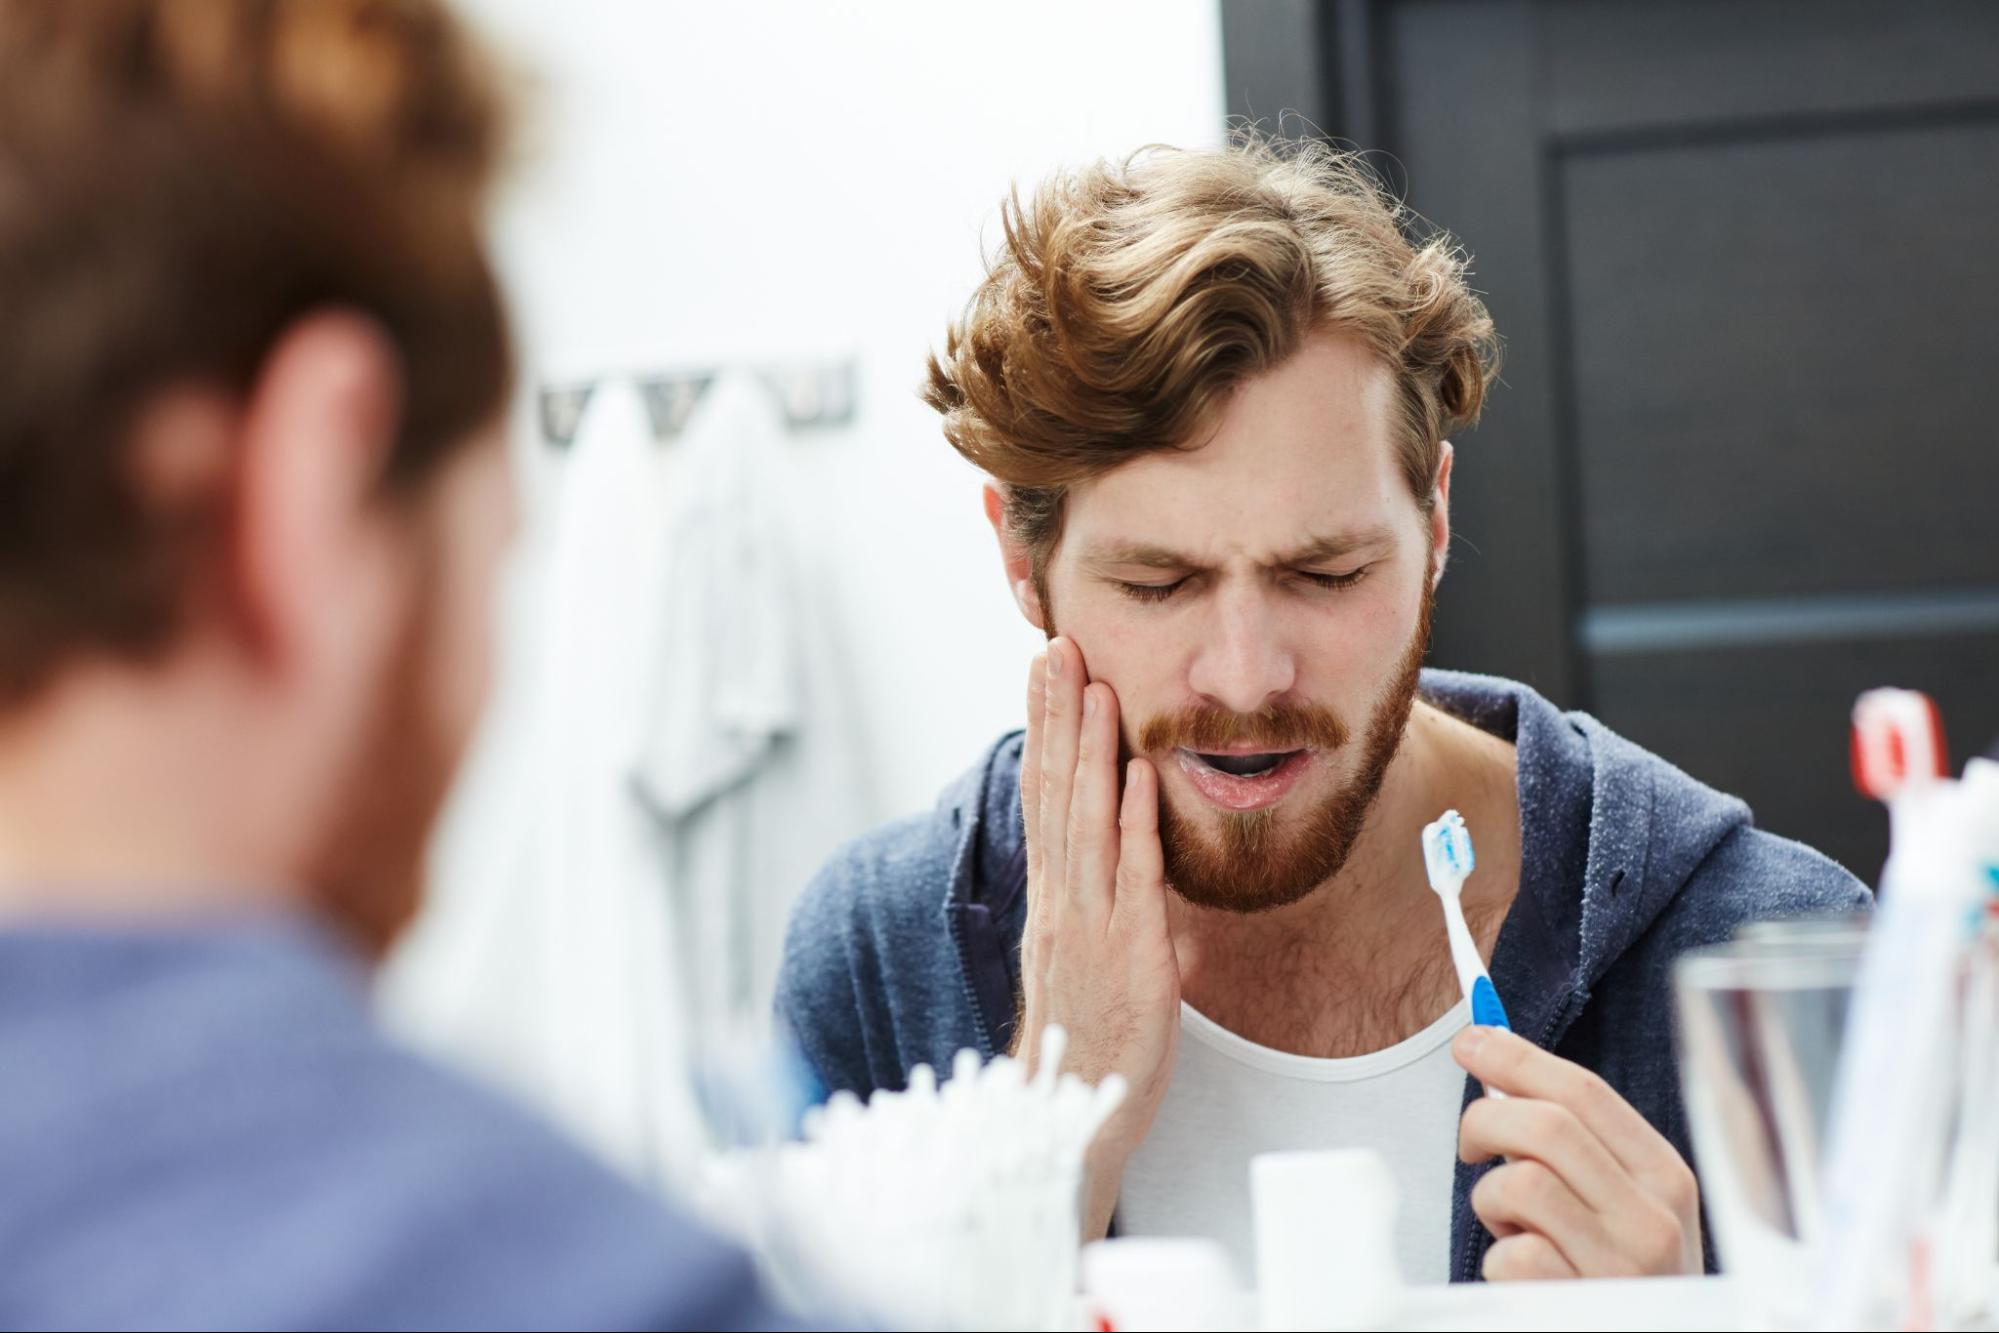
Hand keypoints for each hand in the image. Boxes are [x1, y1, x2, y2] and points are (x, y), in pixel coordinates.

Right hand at [1015, 636, 1179, 1240]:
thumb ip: (1093, 898)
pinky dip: (1134, 822)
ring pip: (1085, 820)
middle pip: (1053, 792)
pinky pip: (1133, 876)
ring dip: (1091, 749)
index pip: (1042, 795)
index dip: (1043, 729)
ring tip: (1094, 686)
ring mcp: (1090, 924)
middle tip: (1056, 647)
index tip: (1044, 671)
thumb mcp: (1081, 955)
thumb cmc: (1086, 1038)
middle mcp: (1061, 900)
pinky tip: (1137, 774)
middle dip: (1056, 715)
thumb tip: (1113, 850)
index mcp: (1051, 897)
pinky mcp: (1130, 952)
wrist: (1072, 1114)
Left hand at [1453, 1026, 1702, 1279]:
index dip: (1518, 1057)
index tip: (1472, 1040)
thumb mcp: (1619, 1202)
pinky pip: (1512, 1254)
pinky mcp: (1583, 1307)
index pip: (1585, 1091)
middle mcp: (1654, 1218)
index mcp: (1665, 1177)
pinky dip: (1498, 1258)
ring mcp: (1622, 1266)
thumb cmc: (1616, 1269)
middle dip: (1486, 1120)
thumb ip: (1574, 1141)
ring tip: (1509, 1223)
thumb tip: (1496, 1058)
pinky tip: (1521, 1271)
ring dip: (1492, 1199)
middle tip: (1470, 1143)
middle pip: (1546, 1124)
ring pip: (1521, 1183)